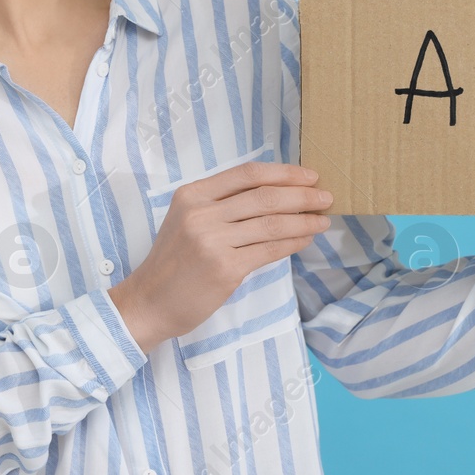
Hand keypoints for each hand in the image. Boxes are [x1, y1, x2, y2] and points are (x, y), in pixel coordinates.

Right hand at [109, 161, 331, 353]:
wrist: (150, 302)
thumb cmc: (174, 262)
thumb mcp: (187, 220)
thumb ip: (222, 204)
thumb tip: (276, 194)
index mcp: (192, 194)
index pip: (247, 174)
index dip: (283, 173)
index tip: (309, 176)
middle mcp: (201, 213)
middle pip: (264, 196)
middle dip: (302, 195)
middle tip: (325, 197)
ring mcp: (213, 241)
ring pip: (272, 223)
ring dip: (304, 220)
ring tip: (322, 219)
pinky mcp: (225, 268)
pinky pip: (269, 250)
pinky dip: (293, 243)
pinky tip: (306, 239)